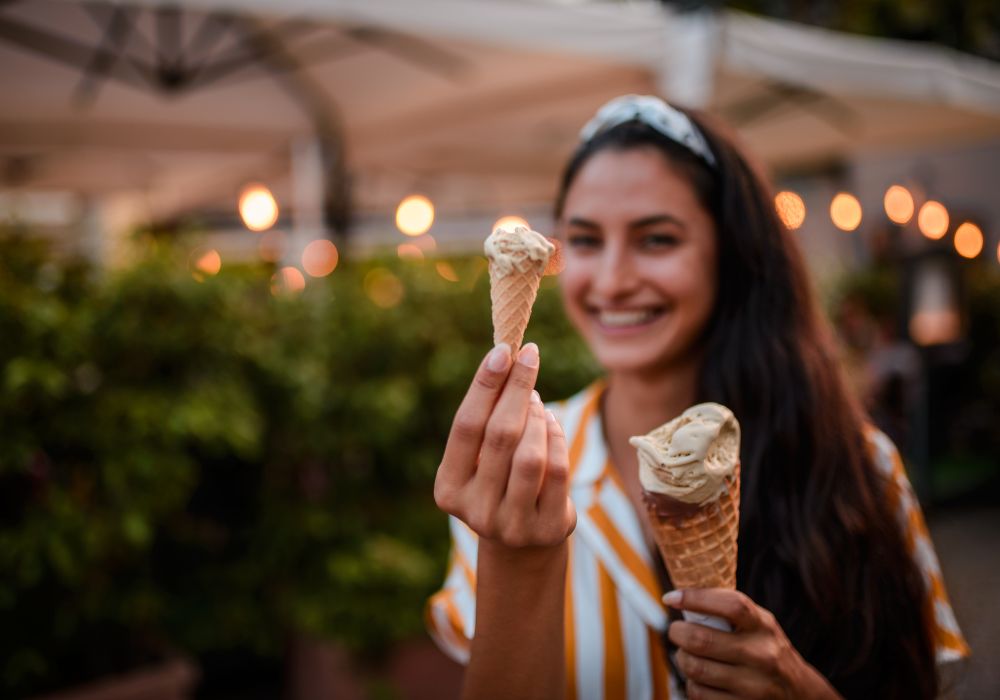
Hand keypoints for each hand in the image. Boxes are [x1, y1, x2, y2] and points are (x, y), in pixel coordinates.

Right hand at [434, 343, 575, 548]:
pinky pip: (558, 470)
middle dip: (517, 388)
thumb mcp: (482, 459)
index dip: (485, 385)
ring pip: (530, 454)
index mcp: (449, 488)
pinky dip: (557, 437)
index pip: (466, 426)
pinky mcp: (547, 529)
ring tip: (535, 400)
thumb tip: (506, 360)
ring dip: (537, 416)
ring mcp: (512, 525)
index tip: (502, 350)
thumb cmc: (497, 483)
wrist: (522, 544)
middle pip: (500, 436)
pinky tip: (550, 421)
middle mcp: (475, 510)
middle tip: (529, 356)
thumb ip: (487, 421)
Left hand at [665, 589, 841, 699]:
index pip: (731, 605)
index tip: (672, 597)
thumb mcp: (760, 625)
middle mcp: (762, 655)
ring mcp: (754, 686)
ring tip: (687, 655)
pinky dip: (691, 684)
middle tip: (677, 631)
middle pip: (701, 640)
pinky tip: (700, 678)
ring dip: (682, 660)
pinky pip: (699, 694)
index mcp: (764, 626)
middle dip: (678, 633)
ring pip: (696, 669)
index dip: (696, 598)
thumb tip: (685, 593)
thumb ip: (731, 611)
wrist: (800, 694)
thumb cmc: (768, 651)